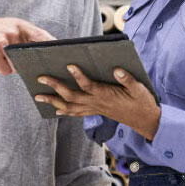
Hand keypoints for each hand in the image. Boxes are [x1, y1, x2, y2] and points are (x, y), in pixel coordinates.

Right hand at [0, 16, 53, 75]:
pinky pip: (5, 70)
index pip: (42, 36)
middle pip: (31, 54)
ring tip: (1, 54)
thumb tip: (42, 56)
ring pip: (17, 65)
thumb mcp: (10, 27)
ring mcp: (3, 41)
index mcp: (20, 25)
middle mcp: (13, 31)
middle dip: (34, 61)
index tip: (63, 54)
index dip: (53, 46)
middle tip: (36, 65)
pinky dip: (1, 69)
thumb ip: (25, 38)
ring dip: (12, 65)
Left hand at [36, 65, 160, 140]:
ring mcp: (95, 109)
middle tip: (40, 78)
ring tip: (39, 96)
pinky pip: (76, 113)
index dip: (79, 76)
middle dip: (55, 87)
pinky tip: (55, 109)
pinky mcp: (96, 112)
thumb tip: (117, 69)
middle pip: (71, 96)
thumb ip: (127, 79)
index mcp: (106, 95)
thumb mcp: (139, 88)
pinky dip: (64, 111)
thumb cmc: (142, 102)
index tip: (69, 65)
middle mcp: (97, 103)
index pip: (89, 85)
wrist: (145, 120)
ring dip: (53, 101)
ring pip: (70, 107)